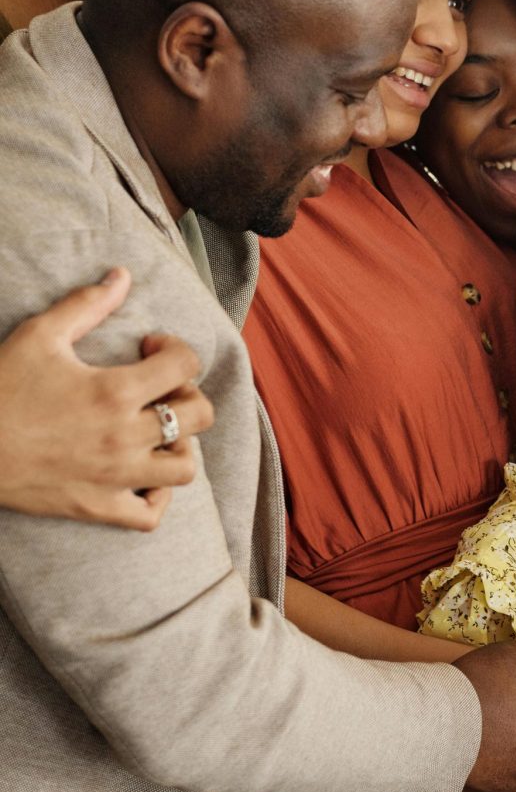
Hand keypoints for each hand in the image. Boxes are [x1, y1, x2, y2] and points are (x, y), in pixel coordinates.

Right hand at [0, 268, 213, 529]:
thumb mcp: (39, 335)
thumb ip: (87, 305)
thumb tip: (122, 275)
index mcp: (115, 391)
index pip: (186, 364)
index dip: (176, 347)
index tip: (150, 346)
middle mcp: (124, 437)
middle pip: (200, 416)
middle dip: (189, 394)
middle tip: (161, 388)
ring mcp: (114, 477)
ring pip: (185, 468)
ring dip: (180, 445)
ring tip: (156, 431)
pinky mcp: (96, 508)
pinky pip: (150, 515)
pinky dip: (157, 497)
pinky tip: (142, 475)